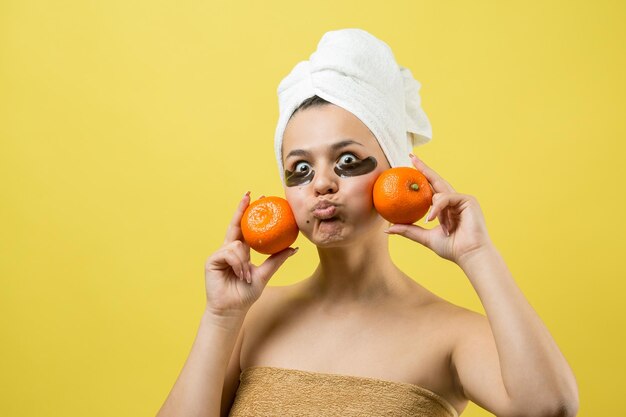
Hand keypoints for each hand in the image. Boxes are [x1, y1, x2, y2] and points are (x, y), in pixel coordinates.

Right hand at [204, 192, 297, 315]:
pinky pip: (229, 253)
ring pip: (236, 244)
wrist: (232, 309)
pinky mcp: (212, 260)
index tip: (257, 197)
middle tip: (249, 195)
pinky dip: (238, 263)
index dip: (249, 212)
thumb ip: (276, 260)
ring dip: (244, 261)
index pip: (245, 227)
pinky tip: (240, 274)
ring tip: (246, 275)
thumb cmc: (246, 294)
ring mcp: (219, 254)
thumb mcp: (265, 274)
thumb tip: (294, 247)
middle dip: (241, 209)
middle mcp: (229, 249)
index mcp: (241, 251)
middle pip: (235, 225)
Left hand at [386, 154, 492, 264]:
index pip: (431, 189)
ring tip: (432, 221)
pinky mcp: (468, 200)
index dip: (421, 176)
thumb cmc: (452, 248)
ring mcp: (461, 199)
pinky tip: (432, 218)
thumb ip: (408, 230)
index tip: (409, 165)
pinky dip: (438, 207)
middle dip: (424, 168)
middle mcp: (453, 201)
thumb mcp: (425, 237)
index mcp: (445, 207)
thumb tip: (387, 230)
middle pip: (436, 180)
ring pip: (439, 193)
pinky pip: (446, 198)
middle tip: (411, 157)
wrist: (469, 255)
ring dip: (433, 207)